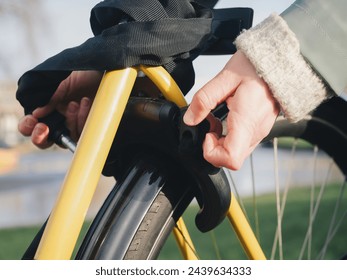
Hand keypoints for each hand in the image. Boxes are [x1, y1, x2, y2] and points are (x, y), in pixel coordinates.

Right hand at [18, 70, 102, 148]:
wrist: (104, 71)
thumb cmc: (82, 76)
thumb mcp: (63, 82)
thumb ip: (50, 97)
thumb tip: (36, 113)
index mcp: (47, 108)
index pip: (30, 125)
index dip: (27, 126)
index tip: (32, 119)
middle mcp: (58, 120)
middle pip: (43, 140)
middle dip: (39, 137)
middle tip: (43, 128)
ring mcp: (74, 126)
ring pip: (65, 138)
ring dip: (69, 121)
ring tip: (74, 103)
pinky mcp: (90, 129)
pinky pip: (83, 133)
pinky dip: (83, 119)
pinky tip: (85, 102)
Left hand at [183, 51, 279, 169]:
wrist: (279, 61)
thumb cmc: (255, 67)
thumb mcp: (225, 78)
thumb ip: (204, 100)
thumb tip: (190, 119)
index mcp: (247, 120)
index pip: (231, 159)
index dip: (212, 152)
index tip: (207, 134)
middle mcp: (256, 131)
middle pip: (231, 159)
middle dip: (213, 145)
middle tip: (210, 122)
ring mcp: (260, 132)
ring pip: (236, 152)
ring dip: (221, 140)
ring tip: (218, 117)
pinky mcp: (260, 129)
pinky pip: (242, 143)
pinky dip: (229, 136)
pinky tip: (227, 117)